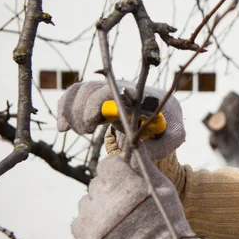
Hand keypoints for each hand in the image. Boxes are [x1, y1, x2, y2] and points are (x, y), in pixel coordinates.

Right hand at [57, 81, 184, 158]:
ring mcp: (109, 93)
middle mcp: (121, 90)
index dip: (96, 104)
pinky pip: (76, 96)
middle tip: (85, 131)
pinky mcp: (99, 100)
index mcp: (139, 95)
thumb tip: (138, 149)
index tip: (92, 125)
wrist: (166, 116)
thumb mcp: (175, 136)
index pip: (112, 92)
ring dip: (72, 110)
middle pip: (91, 89)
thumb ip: (163, 143)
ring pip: (81, 90)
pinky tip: (62, 127)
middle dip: (81, 110)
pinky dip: (65, 109)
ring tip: (79, 131)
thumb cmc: (170, 125)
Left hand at [72, 152, 216, 238]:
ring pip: (86, 200)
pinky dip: (89, 222)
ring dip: (99, 204)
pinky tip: (107, 227)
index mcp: (125, 184)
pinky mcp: (85, 236)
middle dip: (110, 187)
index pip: (108, 163)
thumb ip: (144, 164)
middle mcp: (105, 199)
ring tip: (118, 217)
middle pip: (97, 182)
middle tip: (127, 201)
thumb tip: (135, 141)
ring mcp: (93, 219)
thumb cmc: (167, 218)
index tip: (127, 178)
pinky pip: (78, 220)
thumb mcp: (162, 187)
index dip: (118, 169)